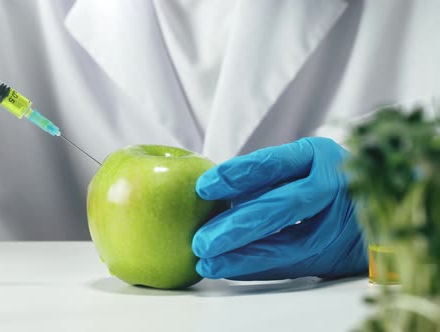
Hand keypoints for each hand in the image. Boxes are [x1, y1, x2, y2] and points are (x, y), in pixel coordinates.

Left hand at [192, 137, 367, 279]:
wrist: (383, 208)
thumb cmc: (327, 182)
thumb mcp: (303, 167)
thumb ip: (266, 179)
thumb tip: (212, 194)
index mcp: (318, 157)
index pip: (272, 164)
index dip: (235, 175)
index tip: (203, 187)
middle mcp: (333, 187)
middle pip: (280, 208)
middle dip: (236, 227)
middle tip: (201, 241)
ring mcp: (342, 223)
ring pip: (288, 245)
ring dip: (243, 257)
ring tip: (209, 263)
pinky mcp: (342, 255)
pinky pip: (293, 265)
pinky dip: (258, 268)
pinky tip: (231, 269)